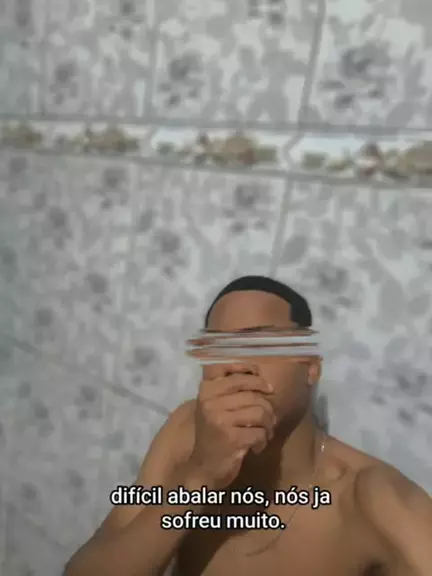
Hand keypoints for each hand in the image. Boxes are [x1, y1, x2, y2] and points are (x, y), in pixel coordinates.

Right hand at [186, 365, 275, 488]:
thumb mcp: (214, 405)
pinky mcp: (231, 438)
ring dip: (268, 425)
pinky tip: (257, 447)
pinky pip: (260, 432)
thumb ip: (230, 387)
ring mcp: (220, 419)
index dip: (252, 374)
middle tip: (269, 418)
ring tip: (264, 433)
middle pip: (253, 394)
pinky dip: (263, 440)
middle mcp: (210, 401)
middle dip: (268, 408)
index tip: (264, 385)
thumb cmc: (213, 432)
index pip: (232, 371)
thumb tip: (258, 373)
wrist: (203, 466)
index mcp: (207, 389)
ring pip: (260, 412)